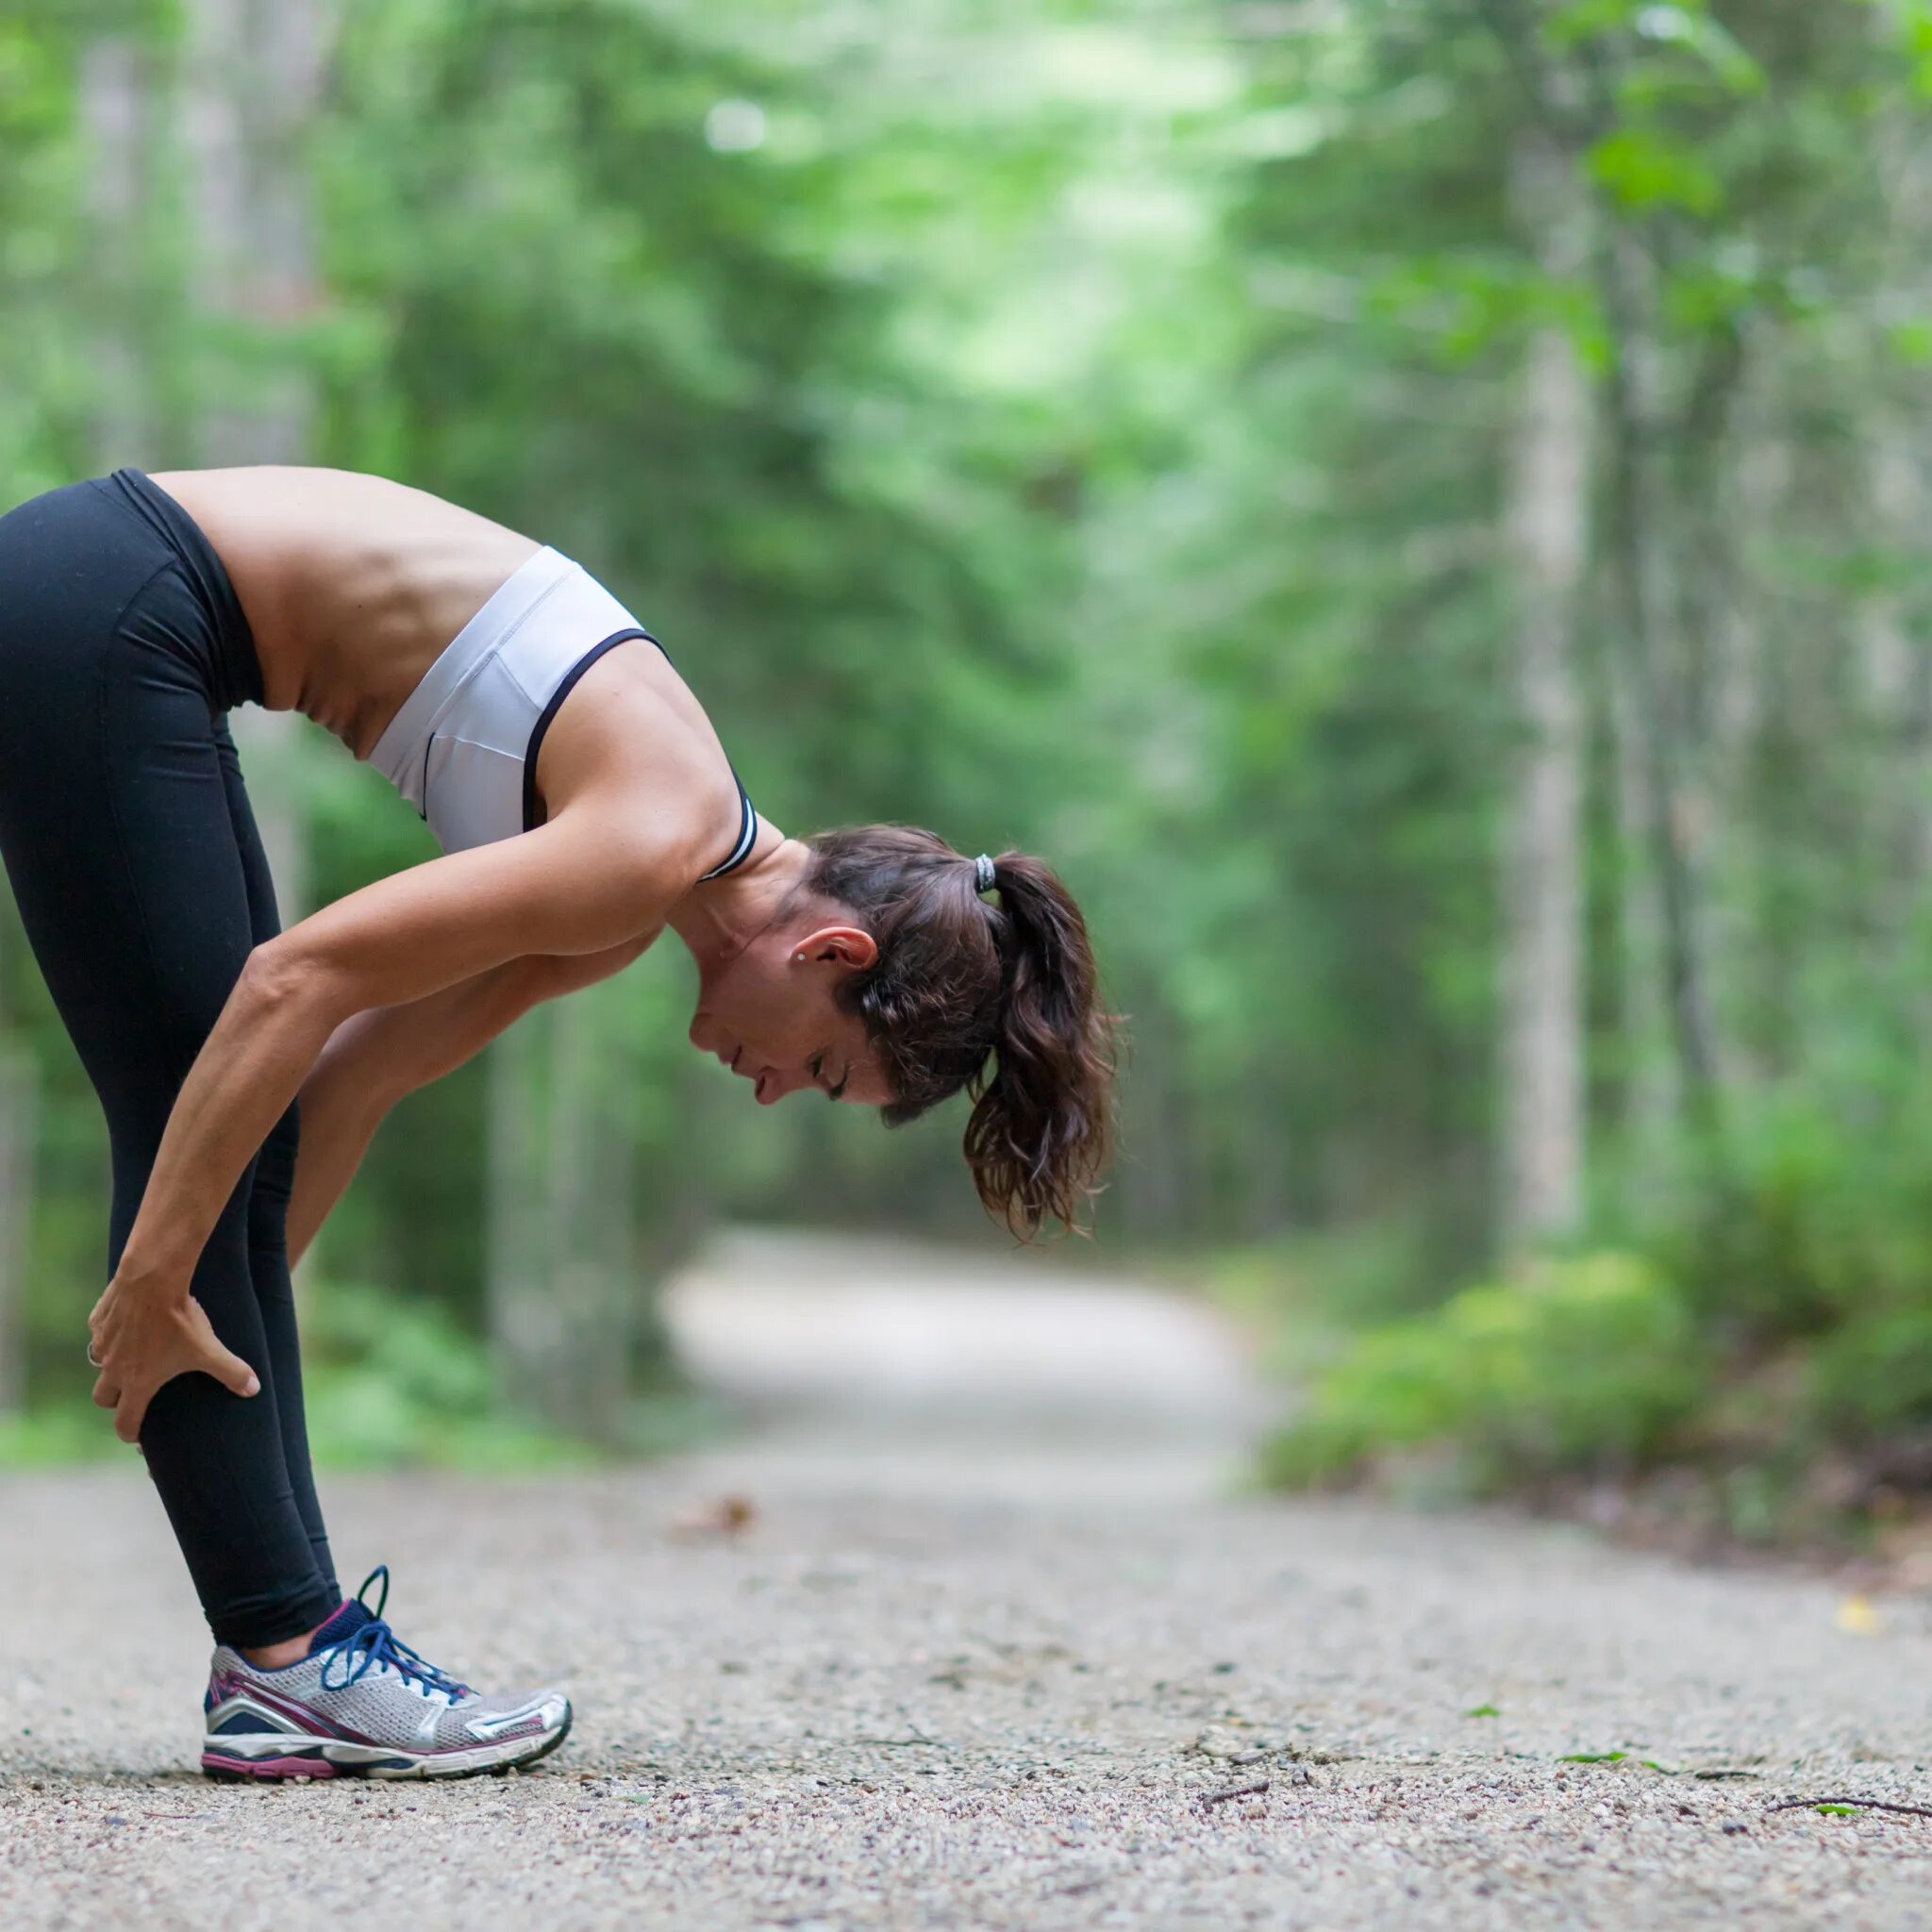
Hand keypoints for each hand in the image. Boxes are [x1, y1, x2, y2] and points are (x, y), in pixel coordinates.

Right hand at [87, 1275, 259, 1443]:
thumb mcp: (208, 1348)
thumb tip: (253, 1389)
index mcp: (136, 1382)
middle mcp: (112, 1368)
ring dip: (110, 1366)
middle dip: (116, 1401)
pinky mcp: (98, 1321)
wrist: (152, 1280)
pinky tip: (128, 1326)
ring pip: (97, 1365)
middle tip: (135, 1392)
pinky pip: (99, 1334)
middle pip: (103, 1398)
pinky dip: (111, 1335)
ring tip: (133, 1358)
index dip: (132, 1433)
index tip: (140, 1436)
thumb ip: (232, 1372)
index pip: (125, 1422)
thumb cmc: (179, 1320)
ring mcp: (102, 1344)